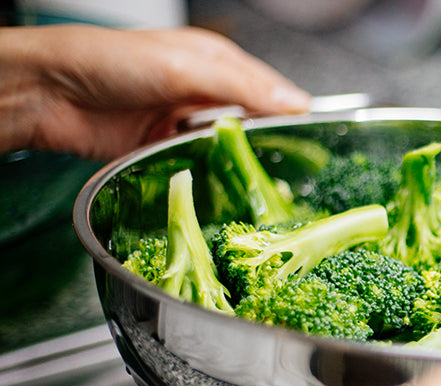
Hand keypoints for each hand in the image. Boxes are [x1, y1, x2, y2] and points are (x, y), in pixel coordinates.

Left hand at [0, 25, 309, 159]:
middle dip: (269, 147)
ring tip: (263, 190)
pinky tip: (224, 192)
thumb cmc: (110, 62)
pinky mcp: (162, 151)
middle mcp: (204, 92)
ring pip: (227, 150)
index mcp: (217, 62)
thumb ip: (243, 87)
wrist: (47, 93)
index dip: (292, 116)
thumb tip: (298, 103)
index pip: (271, 91)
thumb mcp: (186, 67)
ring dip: (239, 166)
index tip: (315, 144)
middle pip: (253, 125)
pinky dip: (209, 179)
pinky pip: (197, 169)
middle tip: (294, 176)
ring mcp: (182, 123)